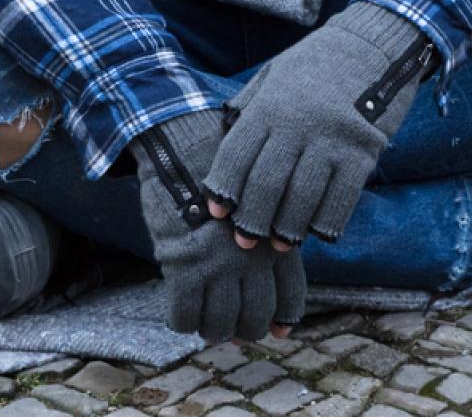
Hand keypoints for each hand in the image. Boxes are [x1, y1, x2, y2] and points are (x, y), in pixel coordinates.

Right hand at [133, 110, 303, 342]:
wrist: (183, 141)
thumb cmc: (220, 163)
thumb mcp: (260, 195)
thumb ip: (268, 230)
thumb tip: (271, 262)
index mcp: (276, 238)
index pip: (290, 295)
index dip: (284, 318)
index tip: (279, 331)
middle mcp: (253, 257)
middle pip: (257, 315)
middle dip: (248, 329)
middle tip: (238, 331)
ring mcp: (218, 264)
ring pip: (221, 322)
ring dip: (215, 331)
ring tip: (210, 330)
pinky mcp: (183, 267)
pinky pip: (184, 314)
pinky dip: (183, 323)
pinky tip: (182, 318)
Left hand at [202, 2, 432, 247]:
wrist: (376, 43)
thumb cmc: (320, 62)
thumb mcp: (277, 73)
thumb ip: (252, 107)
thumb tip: (226, 147)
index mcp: (270, 104)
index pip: (236, 156)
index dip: (223, 189)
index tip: (218, 213)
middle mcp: (298, 123)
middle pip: (266, 184)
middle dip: (252, 220)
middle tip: (245, 241)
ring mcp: (332, 139)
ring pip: (302, 198)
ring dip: (287, 229)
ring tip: (280, 243)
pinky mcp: (363, 151)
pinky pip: (341, 199)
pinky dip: (327, 223)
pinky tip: (317, 233)